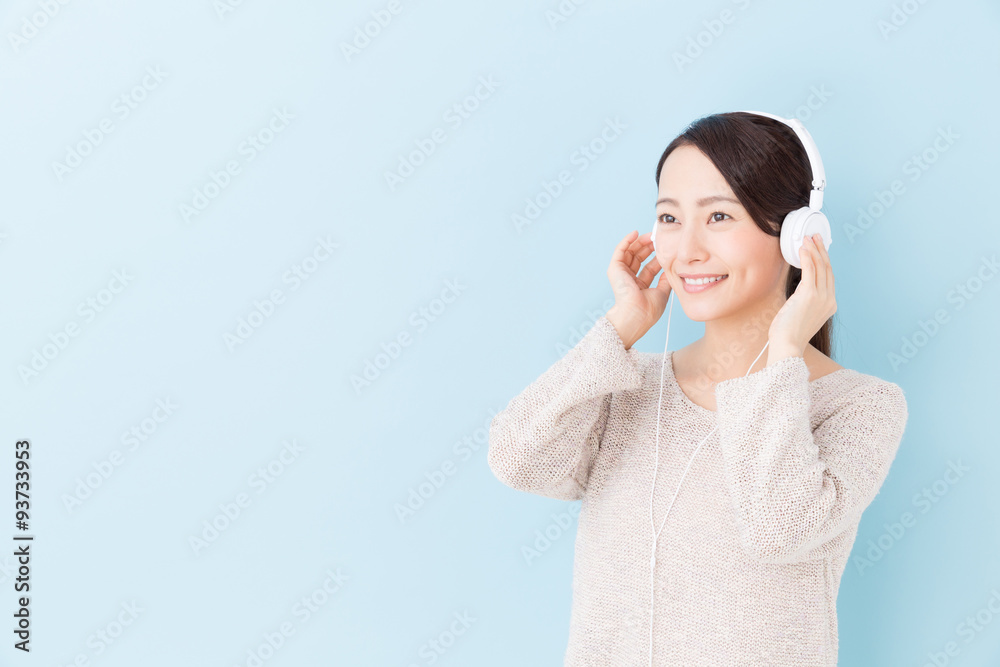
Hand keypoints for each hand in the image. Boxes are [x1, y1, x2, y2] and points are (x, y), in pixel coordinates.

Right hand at [605, 230, 670, 348]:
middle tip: (658, 238)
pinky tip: (635, 233)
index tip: (666, 247)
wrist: (636, 315)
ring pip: (630, 252)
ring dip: (640, 242)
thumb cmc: (648, 310)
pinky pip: (620, 251)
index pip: (649, 267)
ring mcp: (621, 274)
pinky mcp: (615, 269)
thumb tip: (671, 268)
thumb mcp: (662, 292)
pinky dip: (627, 241)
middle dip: (649, 247)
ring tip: (650, 235)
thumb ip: (666, 279)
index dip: (657, 256)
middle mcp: (630, 279)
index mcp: (640, 286)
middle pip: (639, 258)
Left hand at [767, 233, 836, 358]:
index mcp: (829, 305)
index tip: (819, 248)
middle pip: (827, 268)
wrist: (787, 345)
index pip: (829, 277)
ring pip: (820, 267)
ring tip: (807, 238)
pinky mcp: (809, 295)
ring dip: (813, 250)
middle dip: (821, 250)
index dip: (824, 260)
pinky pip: (810, 270)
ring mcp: (821, 297)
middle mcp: (829, 299)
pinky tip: (802, 248)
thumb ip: (804, 300)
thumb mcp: (801, 314)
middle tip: (816, 236)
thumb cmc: (789, 333)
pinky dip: (807, 257)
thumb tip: (800, 290)